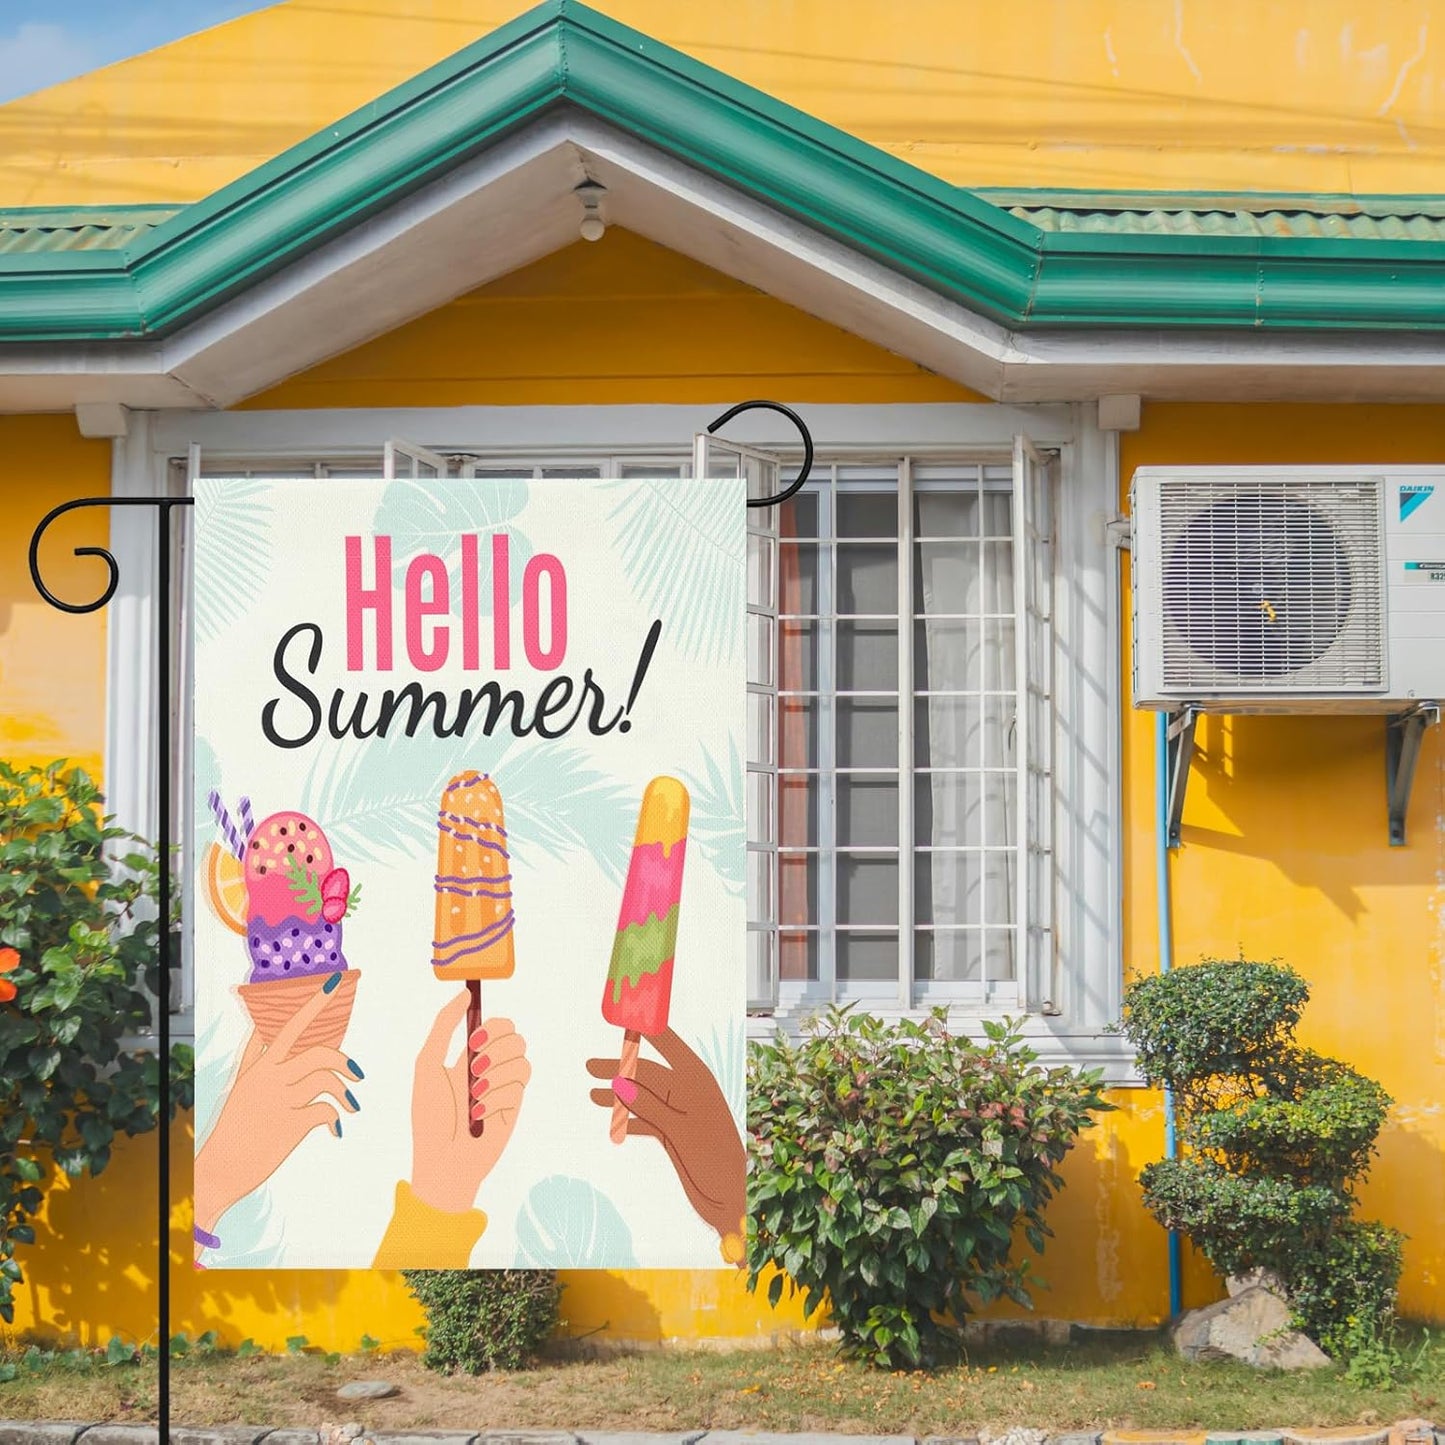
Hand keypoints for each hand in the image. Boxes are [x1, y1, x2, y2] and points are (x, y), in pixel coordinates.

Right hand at [194, 973, 361, 1249]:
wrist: (220, 1170)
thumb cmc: (234, 1125)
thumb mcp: (240, 1085)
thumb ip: (253, 1055)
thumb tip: (261, 1027)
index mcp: (259, 1066)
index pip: (288, 1026)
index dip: (314, 1003)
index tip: (334, 981)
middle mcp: (270, 1077)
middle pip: (317, 1051)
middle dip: (343, 1058)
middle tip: (358, 1072)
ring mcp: (281, 1100)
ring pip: (327, 1079)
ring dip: (345, 1093)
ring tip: (349, 1106)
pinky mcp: (291, 1125)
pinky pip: (326, 1111)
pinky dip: (336, 1118)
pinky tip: (335, 1129)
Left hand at [409, 988, 530, 1213]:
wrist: (443, 1162)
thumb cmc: (429, 1118)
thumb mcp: (426, 1065)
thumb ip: (443, 1026)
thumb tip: (464, 994)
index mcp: (468, 1056)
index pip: (495, 1024)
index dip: (492, 1024)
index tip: (475, 1039)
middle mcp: (490, 1068)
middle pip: (513, 1033)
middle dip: (494, 1046)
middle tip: (474, 1065)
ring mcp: (504, 1086)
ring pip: (520, 1054)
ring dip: (494, 1072)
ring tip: (475, 1095)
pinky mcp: (515, 1105)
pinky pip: (520, 1081)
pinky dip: (498, 1094)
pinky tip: (481, 1112)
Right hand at [588, 1027, 745, 1246]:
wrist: (730, 1198)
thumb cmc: (715, 1159)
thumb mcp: (681, 1130)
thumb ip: (651, 1105)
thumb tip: (621, 1083)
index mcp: (696, 1079)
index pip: (668, 1044)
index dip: (647, 1030)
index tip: (626, 1016)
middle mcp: (687, 1091)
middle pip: (647, 1073)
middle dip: (620, 1069)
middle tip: (590, 1067)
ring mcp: (680, 1112)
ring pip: (643, 1097)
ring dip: (619, 1096)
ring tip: (592, 1094)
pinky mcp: (674, 1133)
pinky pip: (646, 1119)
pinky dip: (629, 1119)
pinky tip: (612, 1121)